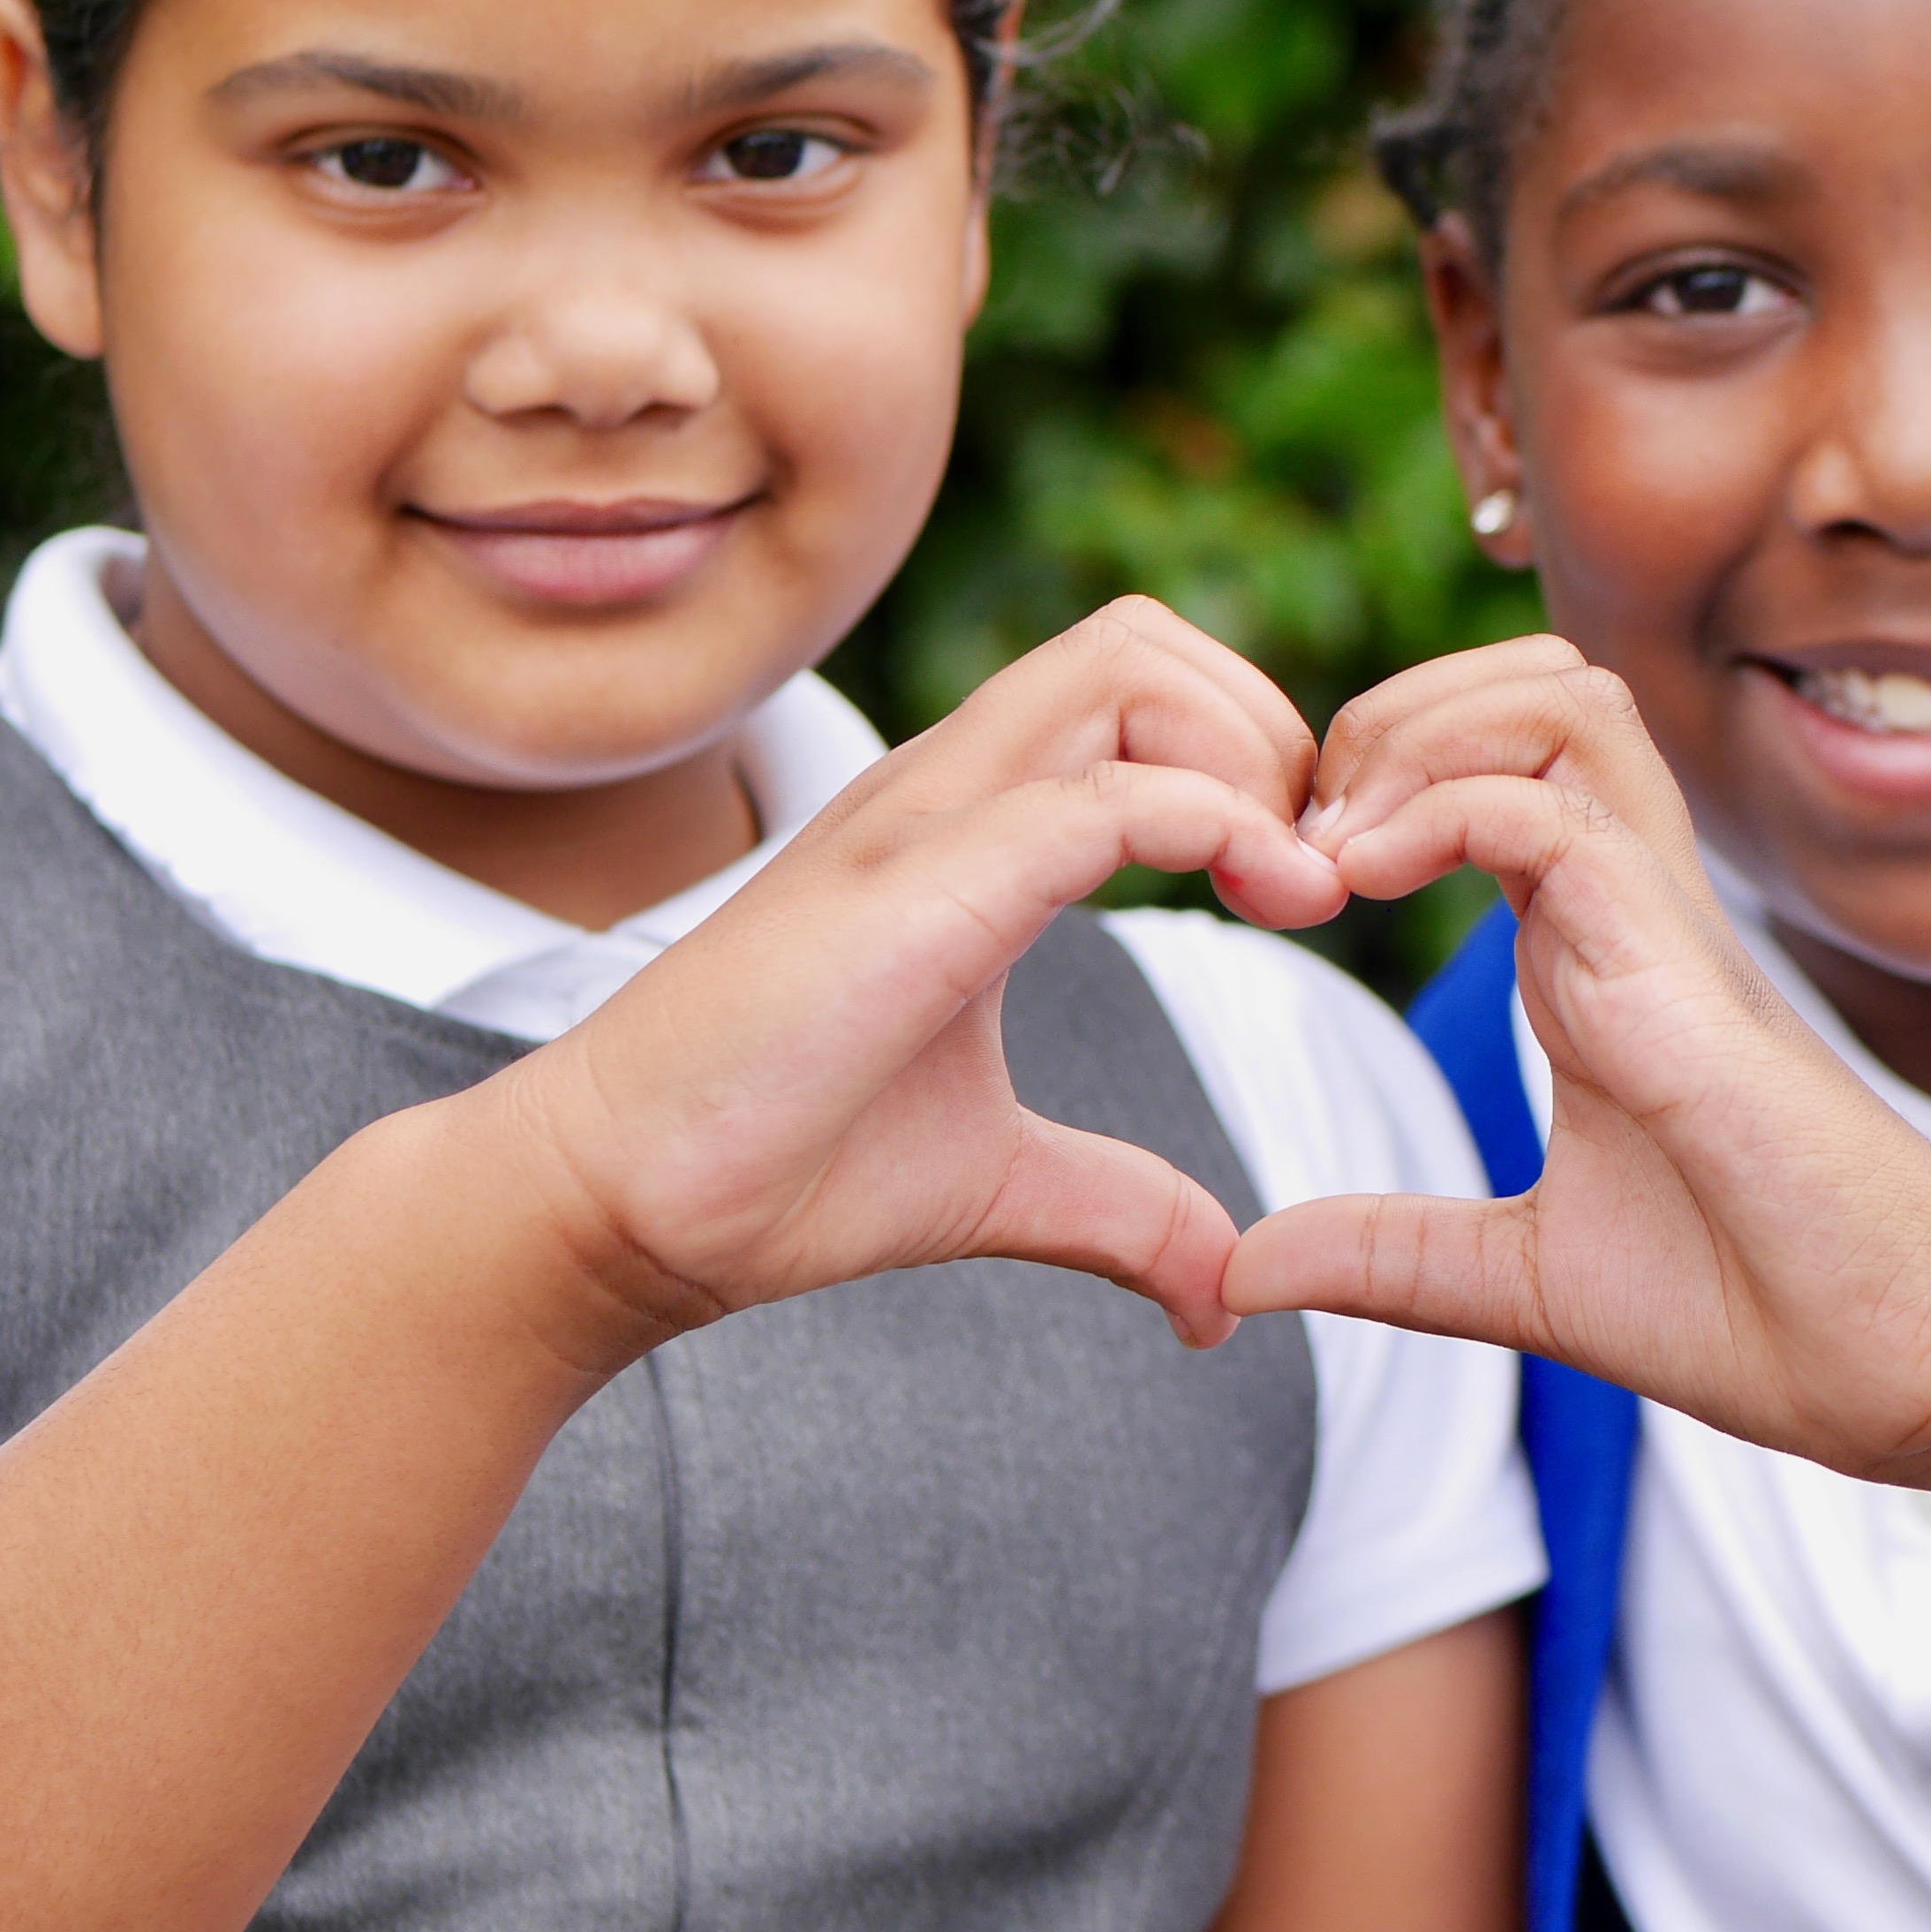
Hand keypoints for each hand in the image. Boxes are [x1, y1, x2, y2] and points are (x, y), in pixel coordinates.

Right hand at [488, 598, 1346, 1361]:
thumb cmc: (780, 1167)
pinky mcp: (913, 887)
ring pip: (1125, 663)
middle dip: (1266, 727)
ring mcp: (922, 819)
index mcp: (970, 821)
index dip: (1253, 759)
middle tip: (1309, 878)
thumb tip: (1223, 1295)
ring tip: (1291, 890)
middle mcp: (948, 787)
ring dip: (1246, 754)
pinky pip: (1097, 796)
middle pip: (1144, 636)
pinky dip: (1211, 826)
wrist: (620, 1205)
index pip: (1140, 684)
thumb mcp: (1001, 1181)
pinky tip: (1263, 908)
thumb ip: (1123, 1207)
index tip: (1306, 896)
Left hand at [1224, 638, 1930, 1540]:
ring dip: (1422, 733)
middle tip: (1296, 831)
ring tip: (1335, 845)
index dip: (1372, 775)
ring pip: (1560, 702)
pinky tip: (1367, 882)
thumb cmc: (1752, 1306)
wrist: (1897, 1366)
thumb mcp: (1519, 1276)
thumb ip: (1387, 1254)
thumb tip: (1242, 1273)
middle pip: (1528, 683)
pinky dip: (1445, 812)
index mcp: (1589, 948)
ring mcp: (1664, 923)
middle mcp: (1629, 904)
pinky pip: (1557, 815)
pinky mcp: (1683, 970)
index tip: (1276, 877)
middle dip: (1390, 712)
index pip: (1492, 760)